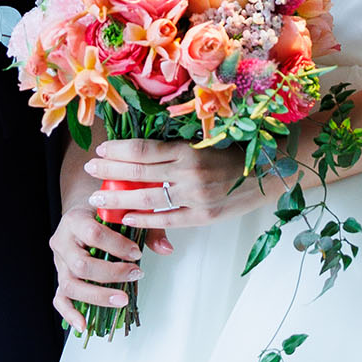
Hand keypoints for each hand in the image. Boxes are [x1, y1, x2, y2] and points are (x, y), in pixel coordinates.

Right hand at [48, 204, 143, 332]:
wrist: (82, 210)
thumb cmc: (101, 212)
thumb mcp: (123, 212)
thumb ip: (146, 228)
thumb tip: (166, 249)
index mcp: (75, 219)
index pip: (93, 234)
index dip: (117, 245)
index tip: (136, 252)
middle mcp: (63, 242)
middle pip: (81, 264)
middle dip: (112, 273)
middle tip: (135, 273)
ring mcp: (59, 262)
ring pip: (70, 285)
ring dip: (98, 296)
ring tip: (121, 299)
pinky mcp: (61, 277)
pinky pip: (60, 299)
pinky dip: (70, 314)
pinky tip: (84, 325)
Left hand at [85, 137, 260, 230]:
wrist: (271, 170)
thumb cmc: (236, 150)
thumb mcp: (204, 140)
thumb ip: (176, 147)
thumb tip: (140, 150)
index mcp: (188, 149)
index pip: (143, 149)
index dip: (118, 150)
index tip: (101, 151)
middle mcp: (189, 172)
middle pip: (139, 172)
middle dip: (110, 172)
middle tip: (90, 170)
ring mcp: (196, 196)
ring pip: (148, 197)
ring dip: (120, 197)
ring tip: (99, 198)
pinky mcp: (204, 217)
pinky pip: (167, 220)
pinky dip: (145, 219)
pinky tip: (127, 217)